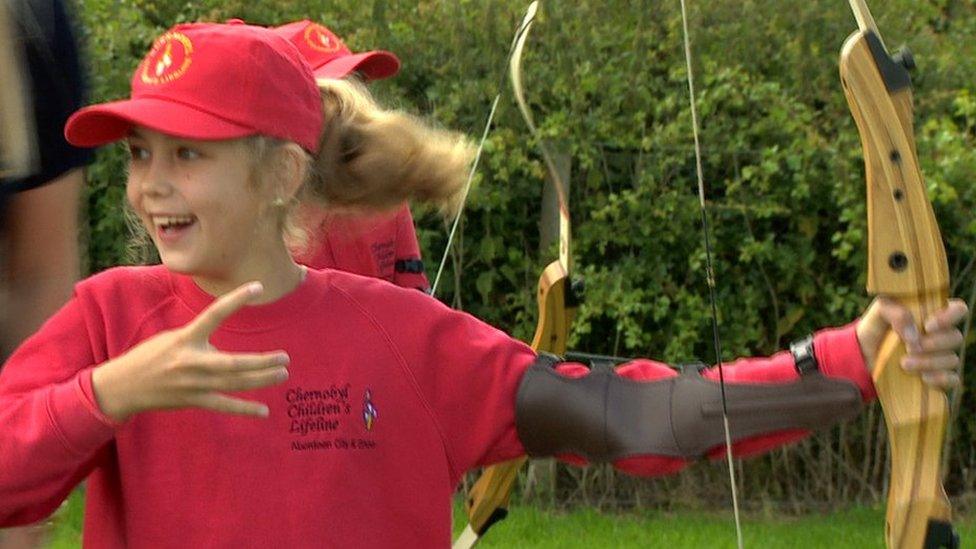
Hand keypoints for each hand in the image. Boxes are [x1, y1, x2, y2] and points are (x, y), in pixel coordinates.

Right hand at [91, 282, 288, 421]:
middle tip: (285, 358)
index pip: (215, 314)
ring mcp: (193, 384)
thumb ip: (200, 339)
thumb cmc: (150, 357)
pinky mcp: (193, 401)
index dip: (236, 299)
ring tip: (282, 374)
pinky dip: (245, 409)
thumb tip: (227, 346)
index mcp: (186, 338)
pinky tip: (263, 411)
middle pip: (234, 363)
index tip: (257, 287)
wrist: (122, 386)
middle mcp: (191, 361)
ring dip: (261, 380)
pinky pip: (224, 406)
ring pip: (234, 383)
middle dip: (262, 361)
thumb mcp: (173, 338)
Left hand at [856, 297, 967, 389]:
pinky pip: (952, 379)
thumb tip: (913, 334)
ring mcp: (941, 356)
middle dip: (933, 344)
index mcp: (932, 313)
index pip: (958, 309)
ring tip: (904, 364)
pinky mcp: (937, 375)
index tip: (927, 326)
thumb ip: (895, 313)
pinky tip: (923, 377)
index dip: (950, 316)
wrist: (863, 353)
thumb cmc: (875, 326)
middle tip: (909, 347)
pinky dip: (940, 379)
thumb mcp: (879, 311)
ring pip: (952, 359)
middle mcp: (942, 334)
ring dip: (929, 362)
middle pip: (956, 338)